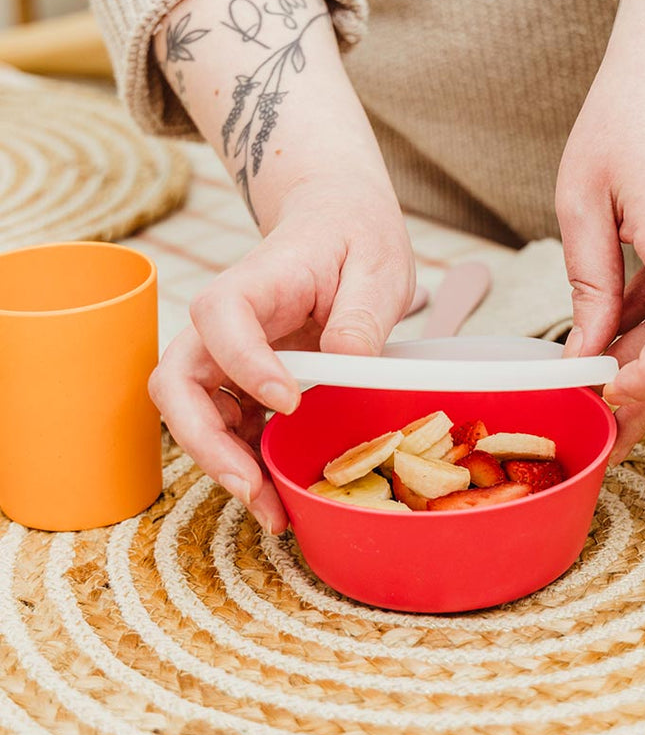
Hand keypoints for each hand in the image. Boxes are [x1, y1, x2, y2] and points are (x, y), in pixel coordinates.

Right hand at [149, 183, 414, 533]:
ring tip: (272, 511)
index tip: (289, 401)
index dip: (245, 364)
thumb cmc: (354, 236)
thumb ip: (360, 314)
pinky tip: (279, 489)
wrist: (340, 223)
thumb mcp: (376, 266)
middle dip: (205, 440)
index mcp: (255, 280)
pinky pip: (228, 423)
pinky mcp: (245, 377)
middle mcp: (226, 321)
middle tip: (251, 485)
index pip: (221, 317)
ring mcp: (230, 352)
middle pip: (179, 380)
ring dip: (223, 465)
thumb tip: (344, 364)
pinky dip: (246, 460)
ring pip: (194, 413)